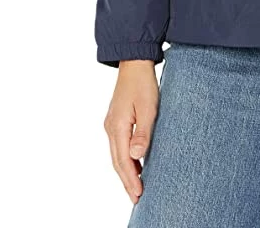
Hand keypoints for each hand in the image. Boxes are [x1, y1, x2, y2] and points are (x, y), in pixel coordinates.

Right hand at [103, 61, 158, 203]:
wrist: (134, 62)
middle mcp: (110, 128)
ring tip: (136, 186)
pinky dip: (125, 158)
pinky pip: (118, 145)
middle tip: (137, 198)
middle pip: (117, 161)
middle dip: (126, 180)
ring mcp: (111, 124)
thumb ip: (143, 133)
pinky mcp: (116, 120)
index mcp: (117, 127)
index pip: (123, 161)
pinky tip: (135, 163)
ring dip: (126, 171)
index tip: (138, 195)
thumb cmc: (143, 83)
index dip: (131, 179)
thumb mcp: (149, 107)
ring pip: (117, 154)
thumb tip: (136, 156)